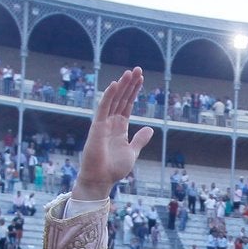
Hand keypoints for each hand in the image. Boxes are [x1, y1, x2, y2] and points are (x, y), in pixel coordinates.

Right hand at [75, 68, 153, 200]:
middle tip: (137, 69)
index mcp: (120, 127)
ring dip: (121, 86)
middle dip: (129, 84)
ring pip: (113, 100)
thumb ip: (140, 139)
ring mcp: (103, 123)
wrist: (100, 179)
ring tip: (129, 72)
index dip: (134, 91)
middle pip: (121, 98)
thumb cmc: (114, 168)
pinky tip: (115, 84)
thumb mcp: (132, 152)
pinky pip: (103, 108)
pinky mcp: (97, 127)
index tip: (141, 79)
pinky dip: (109, 96)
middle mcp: (111, 122)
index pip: (127, 104)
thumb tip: (150, 129)